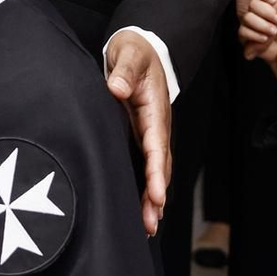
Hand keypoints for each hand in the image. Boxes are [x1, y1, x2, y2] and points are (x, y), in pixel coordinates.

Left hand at [103, 34, 171, 236]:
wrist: (141, 48)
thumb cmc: (135, 52)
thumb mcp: (129, 54)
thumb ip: (125, 70)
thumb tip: (116, 88)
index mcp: (154, 109)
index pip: (156, 145)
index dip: (156, 172)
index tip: (157, 195)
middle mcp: (156, 126)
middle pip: (160, 166)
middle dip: (156, 195)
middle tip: (150, 223)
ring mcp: (150, 133)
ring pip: (155, 170)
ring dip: (153, 198)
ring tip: (148, 227)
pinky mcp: (141, 137)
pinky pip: (145, 165)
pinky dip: (145, 188)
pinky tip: (141, 209)